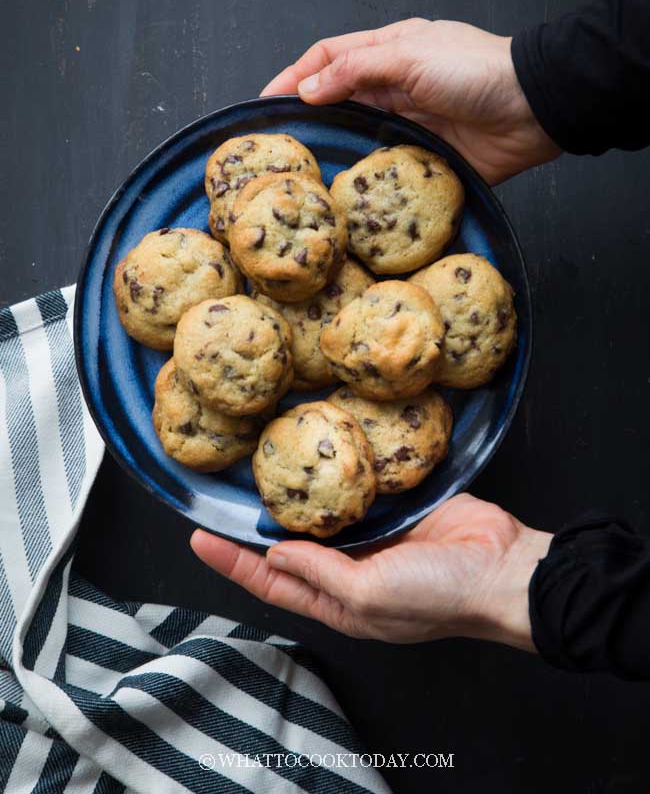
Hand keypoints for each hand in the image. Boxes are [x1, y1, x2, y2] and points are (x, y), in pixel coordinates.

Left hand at [190, 494, 551, 647]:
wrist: (500, 567)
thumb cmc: (438, 596)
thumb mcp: (368, 595)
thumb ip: (319, 573)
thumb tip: (274, 552)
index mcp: (340, 602)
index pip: (273, 582)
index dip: (234, 562)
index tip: (199, 538)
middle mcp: (350, 570)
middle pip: (289, 547)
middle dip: (256, 527)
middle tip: (221, 497)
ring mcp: (373, 535)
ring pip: (320, 515)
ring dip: (293, 498)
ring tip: (257, 471)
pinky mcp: (395, 505)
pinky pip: (355, 489)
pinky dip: (334, 477)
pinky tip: (313, 456)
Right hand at [261, 19, 560, 184]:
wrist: (532, 109)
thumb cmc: (474, 70)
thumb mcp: (408, 56)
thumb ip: (355, 71)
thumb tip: (308, 88)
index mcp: (390, 51)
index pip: (329, 59)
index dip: (295, 76)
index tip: (266, 101)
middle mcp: (395, 87)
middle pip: (339, 99)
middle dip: (308, 115)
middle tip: (277, 142)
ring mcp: (408, 123)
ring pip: (358, 135)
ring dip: (333, 147)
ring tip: (301, 169)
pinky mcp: (424, 158)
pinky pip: (385, 168)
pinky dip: (365, 176)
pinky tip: (343, 189)